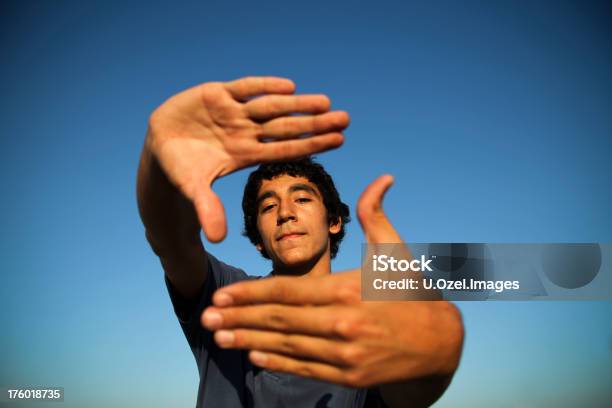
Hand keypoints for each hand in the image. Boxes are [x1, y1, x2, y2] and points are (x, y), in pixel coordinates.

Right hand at [146, 76, 348, 241]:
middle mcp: (245, 132)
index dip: (311, 145)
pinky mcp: (217, 94)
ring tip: (326, 103)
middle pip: (285, 127)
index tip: (339, 141)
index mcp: (245, 154)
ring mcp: (233, 112)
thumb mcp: (193, 189)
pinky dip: (264, 86)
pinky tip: (289, 87)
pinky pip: (244, 88)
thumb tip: (217, 239)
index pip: (284, 150)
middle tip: (345, 119)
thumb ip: (207, 208)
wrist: (160, 144)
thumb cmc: (181, 170)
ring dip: (297, 104)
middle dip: (314, 123)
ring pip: (271, 106)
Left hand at [201, 176, 463, 386]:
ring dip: (249, 341)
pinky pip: (306, 369)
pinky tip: (253, 356)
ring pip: (287, 347)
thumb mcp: (396, 250)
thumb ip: (377, 215)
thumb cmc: (412, 290)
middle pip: (280, 320)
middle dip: (239, 318)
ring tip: (219, 337)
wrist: (441, 342)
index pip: (289, 291)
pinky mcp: (350, 375)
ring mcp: (346, 354)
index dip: (252, 293)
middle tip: (206, 318)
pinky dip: (278, 363)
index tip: (222, 294)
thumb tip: (382, 178)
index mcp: (350, 290)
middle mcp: (344, 324)